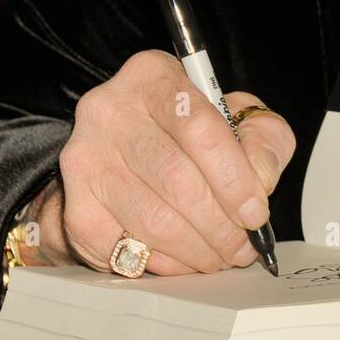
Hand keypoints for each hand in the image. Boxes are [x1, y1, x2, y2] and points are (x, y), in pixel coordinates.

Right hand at [34, 49, 294, 274]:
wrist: (135, 146)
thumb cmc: (193, 130)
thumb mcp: (241, 118)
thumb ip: (264, 139)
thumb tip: (262, 177)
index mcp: (153, 76)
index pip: (198, 127)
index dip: (233, 178)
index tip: (255, 211)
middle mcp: (110, 110)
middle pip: (174, 178)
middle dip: (220, 224)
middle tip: (243, 246)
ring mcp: (85, 157)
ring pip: (150, 218)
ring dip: (196, 250)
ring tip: (221, 256)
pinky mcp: (74, 202)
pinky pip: (121, 246)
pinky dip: (162, 263)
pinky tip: (184, 260)